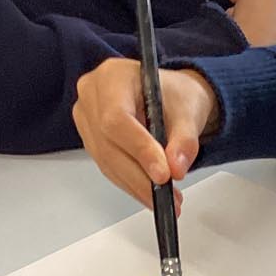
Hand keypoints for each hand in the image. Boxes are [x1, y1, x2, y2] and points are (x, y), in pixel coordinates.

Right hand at [72, 58, 212, 206]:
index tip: (162, 174)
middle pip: (108, 144)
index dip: (138, 149)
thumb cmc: (175, 96)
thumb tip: (176, 168)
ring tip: (167, 199)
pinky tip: (150, 194)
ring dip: (137, 185)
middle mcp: (92, 95)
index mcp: (112, 76)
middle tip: (167, 195)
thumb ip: (184, 139)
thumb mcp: (189, 111)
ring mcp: (87, 119)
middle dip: (140, 175)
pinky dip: (131, 183)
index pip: (116, 118)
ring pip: (107, 160)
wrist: (170, 98)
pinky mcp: (92, 140)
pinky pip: (108, 167)